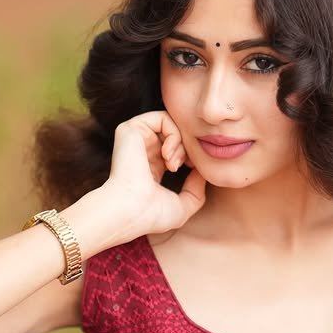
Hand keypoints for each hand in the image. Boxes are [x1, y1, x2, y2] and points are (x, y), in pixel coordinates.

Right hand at [72, 111, 206, 253]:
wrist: (129, 210)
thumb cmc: (150, 215)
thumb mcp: (182, 207)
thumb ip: (196, 191)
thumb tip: (203, 173)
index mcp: (150, 166)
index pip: (176, 149)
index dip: (191, 155)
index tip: (195, 169)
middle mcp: (142, 150)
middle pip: (177, 134)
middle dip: (188, 148)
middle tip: (186, 166)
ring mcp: (136, 139)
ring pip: (171, 124)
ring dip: (181, 142)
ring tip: (174, 164)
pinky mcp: (131, 129)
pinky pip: (163, 118)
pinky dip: (173, 134)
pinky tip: (168, 154)